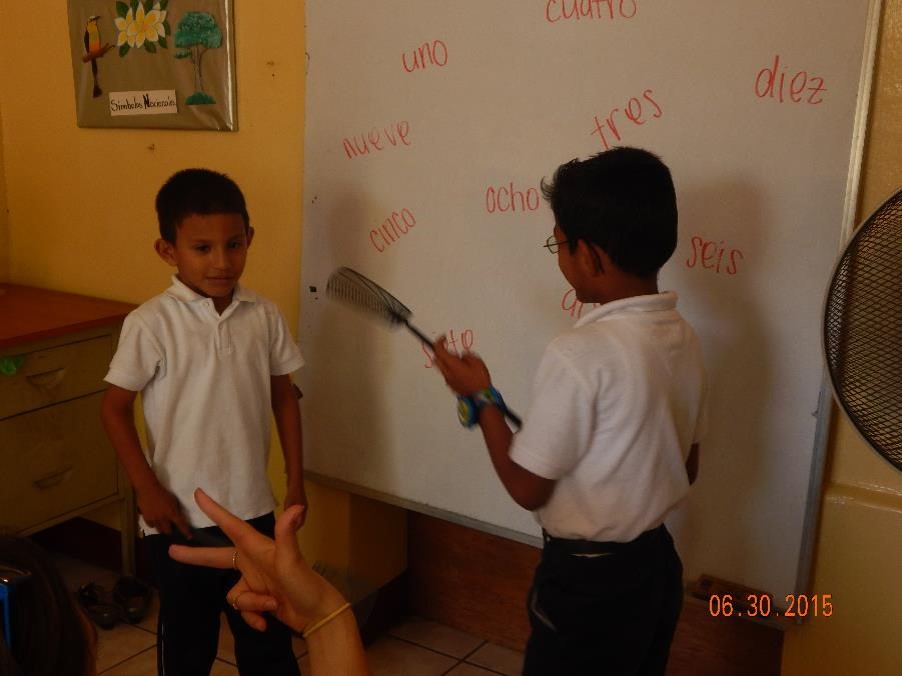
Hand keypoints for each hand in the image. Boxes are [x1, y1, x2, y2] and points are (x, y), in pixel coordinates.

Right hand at [136, 482, 191, 538]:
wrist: (148, 489)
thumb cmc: (163, 492)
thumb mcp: (173, 500)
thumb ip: (176, 509)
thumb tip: (177, 515)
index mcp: (172, 513)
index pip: (181, 525)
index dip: (186, 532)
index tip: (189, 537)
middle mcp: (163, 519)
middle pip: (168, 531)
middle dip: (171, 531)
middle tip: (172, 528)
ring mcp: (154, 520)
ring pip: (159, 529)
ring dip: (163, 528)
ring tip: (164, 525)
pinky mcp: (146, 519)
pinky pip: (151, 525)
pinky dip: (154, 524)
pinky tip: (155, 521)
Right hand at [169, 488, 344, 633]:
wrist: (317, 615)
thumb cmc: (305, 584)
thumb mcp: (293, 560)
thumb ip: (288, 535)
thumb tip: (296, 507)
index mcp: (258, 548)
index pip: (232, 526)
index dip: (215, 510)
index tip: (198, 493)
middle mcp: (253, 562)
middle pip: (218, 557)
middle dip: (197, 556)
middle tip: (171, 551)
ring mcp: (255, 581)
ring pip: (234, 594)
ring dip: (251, 605)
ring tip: (273, 604)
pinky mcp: (257, 599)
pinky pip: (243, 610)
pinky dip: (254, 617)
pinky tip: (269, 620)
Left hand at [432, 336, 491, 395]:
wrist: (479, 398)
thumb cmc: (479, 380)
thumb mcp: (477, 362)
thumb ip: (467, 355)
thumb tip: (462, 356)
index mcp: (452, 364)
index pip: (439, 350)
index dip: (439, 342)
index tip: (444, 337)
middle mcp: (447, 372)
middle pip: (437, 359)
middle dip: (440, 352)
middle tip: (450, 349)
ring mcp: (448, 380)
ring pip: (442, 367)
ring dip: (447, 361)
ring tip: (461, 362)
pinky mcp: (451, 386)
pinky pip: (447, 374)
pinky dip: (451, 370)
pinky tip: (463, 372)